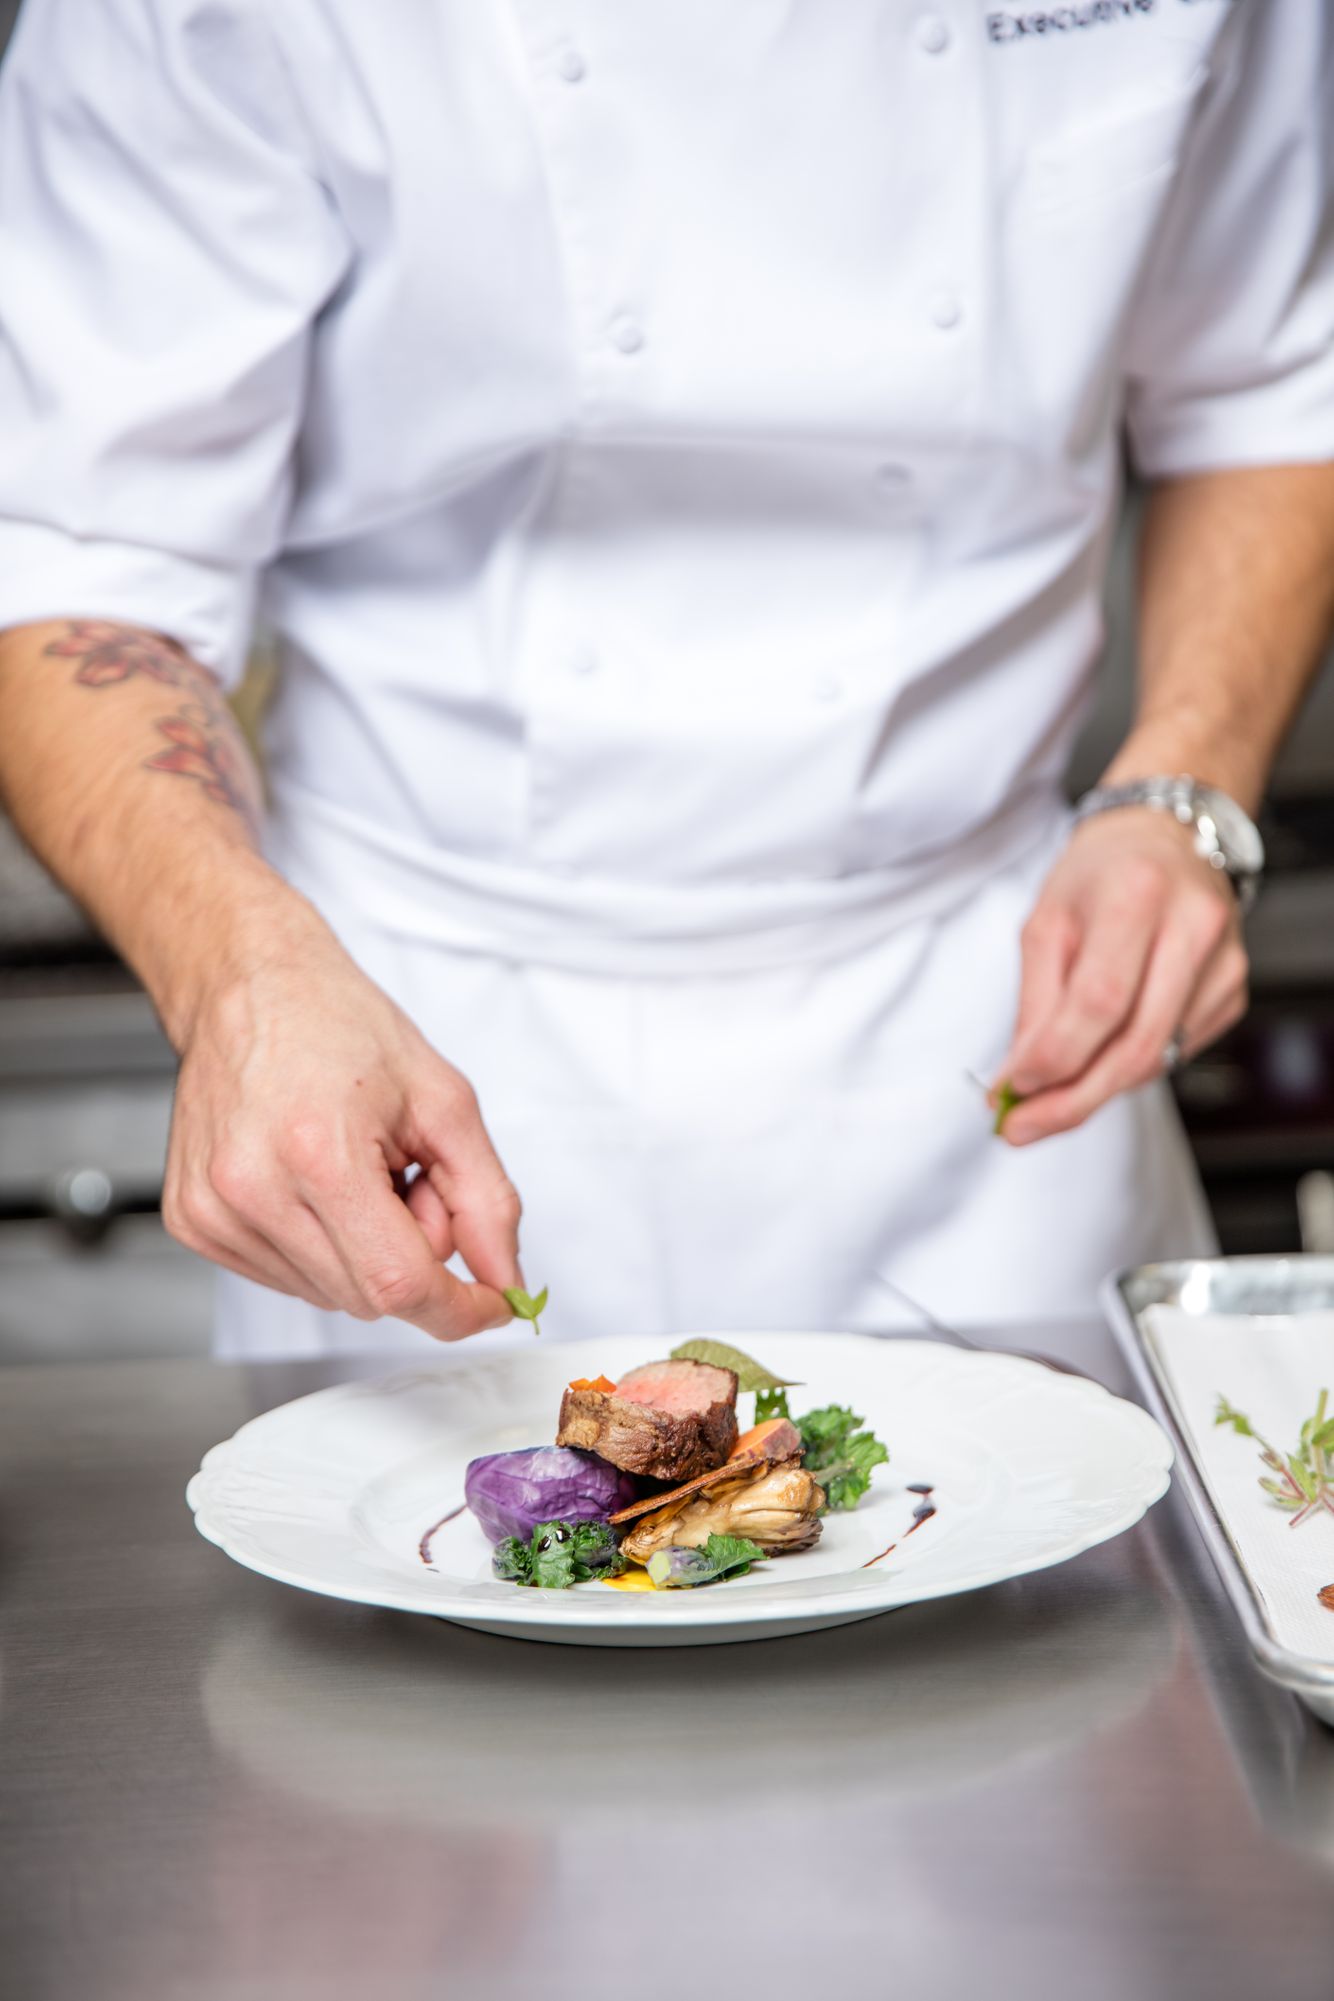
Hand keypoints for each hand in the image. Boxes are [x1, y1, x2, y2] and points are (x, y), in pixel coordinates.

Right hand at [161, 903, 521, 1338]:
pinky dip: (320, 1248)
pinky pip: (286, 1279)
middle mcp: (252, 1190)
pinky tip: (315, 1185)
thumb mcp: (444, 1100)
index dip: (459, 1308)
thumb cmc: (339, 1026)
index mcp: (318, 1155)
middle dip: (412, 1255)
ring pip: (328, 1296)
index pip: (400, 1284)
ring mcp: (212, 1211)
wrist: (250, 987)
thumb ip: (487, 1200)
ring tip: (356, 1172)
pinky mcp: (193, 1222)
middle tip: (409, 1179)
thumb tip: (504, 1281)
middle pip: (368, 1296)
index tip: (491, 1301)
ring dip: (364, 1252)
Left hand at [995, 808, 1248, 1145]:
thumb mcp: (1047, 923)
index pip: (1099, 1001)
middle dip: (1073, 1100)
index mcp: (1137, 895)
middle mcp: (1192, 928)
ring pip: (1156, 1059)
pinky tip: (1100, 1053)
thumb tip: (1016, 1082)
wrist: (1165, 839)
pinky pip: (1175, 1053)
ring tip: (1049, 1097)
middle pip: (1136, 1045)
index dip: (1056, 1057)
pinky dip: (1127, 1067)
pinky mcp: (1232, 992)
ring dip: (1095, 1090)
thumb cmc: (1101, 876)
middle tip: (1023, 1128)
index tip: (1013, 1090)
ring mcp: (1223, 964)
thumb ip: (1033, 1006)